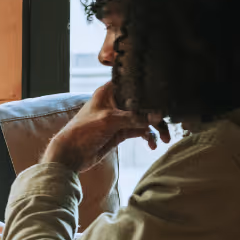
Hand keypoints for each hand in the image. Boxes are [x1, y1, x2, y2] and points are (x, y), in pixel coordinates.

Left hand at [42, 81, 170, 172]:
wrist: (70, 155)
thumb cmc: (82, 132)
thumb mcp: (109, 121)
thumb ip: (134, 118)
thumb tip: (158, 116)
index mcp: (108, 92)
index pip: (133, 84)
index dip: (149, 87)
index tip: (166, 93)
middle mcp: (116, 102)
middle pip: (143, 103)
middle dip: (157, 113)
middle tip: (169, 124)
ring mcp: (119, 118)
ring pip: (145, 119)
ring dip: (156, 128)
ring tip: (165, 139)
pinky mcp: (121, 132)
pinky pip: (141, 131)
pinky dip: (149, 137)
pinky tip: (152, 145)